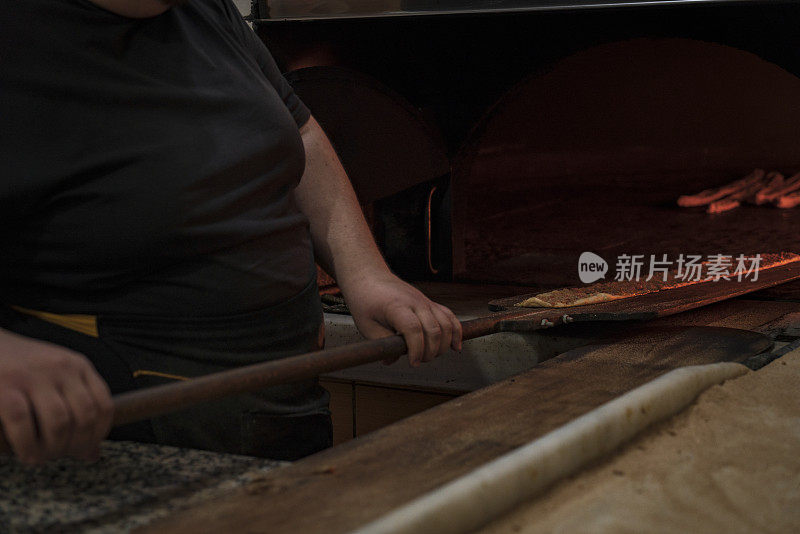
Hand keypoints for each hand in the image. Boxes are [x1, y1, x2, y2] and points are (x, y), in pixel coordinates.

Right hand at [0, 330, 112, 463]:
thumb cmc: (19, 368)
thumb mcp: (55, 379)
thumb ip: (75, 410)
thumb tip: (92, 453)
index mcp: (78, 366)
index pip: (104, 405)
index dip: (99, 434)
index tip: (86, 448)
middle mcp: (61, 368)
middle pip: (84, 417)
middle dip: (76, 445)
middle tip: (60, 455)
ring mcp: (33, 376)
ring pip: (59, 422)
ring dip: (52, 449)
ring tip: (41, 457)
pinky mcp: (5, 386)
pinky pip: (23, 422)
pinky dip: (27, 445)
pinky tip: (25, 453)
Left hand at [343, 272, 462, 366]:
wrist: (371, 277)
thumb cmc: (366, 300)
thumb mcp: (366, 325)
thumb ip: (382, 344)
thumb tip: (393, 360)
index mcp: (397, 307)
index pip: (413, 329)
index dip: (416, 349)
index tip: (413, 363)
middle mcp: (415, 303)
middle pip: (433, 329)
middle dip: (430, 351)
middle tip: (418, 361)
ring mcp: (425, 302)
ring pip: (446, 324)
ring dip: (443, 345)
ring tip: (430, 356)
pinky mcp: (430, 303)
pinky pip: (449, 317)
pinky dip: (456, 332)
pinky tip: (455, 347)